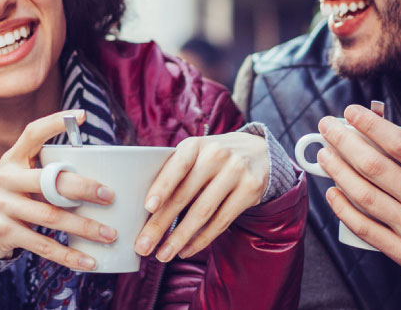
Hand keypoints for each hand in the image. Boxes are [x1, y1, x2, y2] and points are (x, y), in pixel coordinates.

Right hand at [0, 110, 116, 270]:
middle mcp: (5, 179)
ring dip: (83, 227)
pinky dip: (68, 256)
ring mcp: (2, 207)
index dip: (55, 123)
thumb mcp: (20, 176)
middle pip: (49, 182)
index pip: (32, 134)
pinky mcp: (4, 233)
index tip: (82, 115)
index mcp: (12, 160)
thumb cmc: (13, 196)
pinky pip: (42, 246)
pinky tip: (89, 261)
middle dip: (83, 189)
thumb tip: (100, 169)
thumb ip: (47, 171)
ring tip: (110, 234)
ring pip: (50, 217)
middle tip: (110, 196)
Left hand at [134, 132, 270, 261]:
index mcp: (195, 145)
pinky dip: (201, 239)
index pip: (177, 166)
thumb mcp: (195, 154)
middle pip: (185, 195)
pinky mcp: (250, 191)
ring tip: (163, 255)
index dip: (162, 186)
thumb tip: (145, 210)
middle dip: (161, 224)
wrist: (257, 153)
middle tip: (143, 245)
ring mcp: (236, 173)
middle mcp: (216, 156)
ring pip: (203, 212)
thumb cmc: (212, 159)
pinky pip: (221, 221)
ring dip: (180, 238)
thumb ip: (174, 172)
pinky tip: (186, 250)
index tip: (148, 207)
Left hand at [316, 105, 400, 301]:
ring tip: (324, 155)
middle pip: (375, 166)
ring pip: (365, 195)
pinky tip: (332, 193)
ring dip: (338, 171)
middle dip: (345, 141)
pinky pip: (366, 228)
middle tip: (328, 127)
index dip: (372, 124)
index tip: (353, 111)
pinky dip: (344, 210)